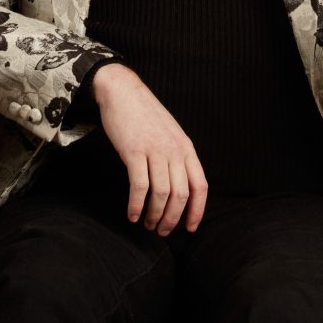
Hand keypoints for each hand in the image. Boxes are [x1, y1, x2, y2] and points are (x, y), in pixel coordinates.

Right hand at [91, 63, 207, 235]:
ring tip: (147, 224)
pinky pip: (139, 186)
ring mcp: (154, 150)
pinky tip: (132, 214)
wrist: (122, 91)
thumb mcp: (170, 133)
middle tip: (162, 231)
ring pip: (161, 194)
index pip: (200, 186)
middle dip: (172, 219)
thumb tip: (178, 187)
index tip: (189, 228)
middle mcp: (174, 150)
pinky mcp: (134, 151)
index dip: (196, 211)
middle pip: (180, 195)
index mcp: (185, 147)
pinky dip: (136, 205)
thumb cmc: (144, 115)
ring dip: (154, 215)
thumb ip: (176, 155)